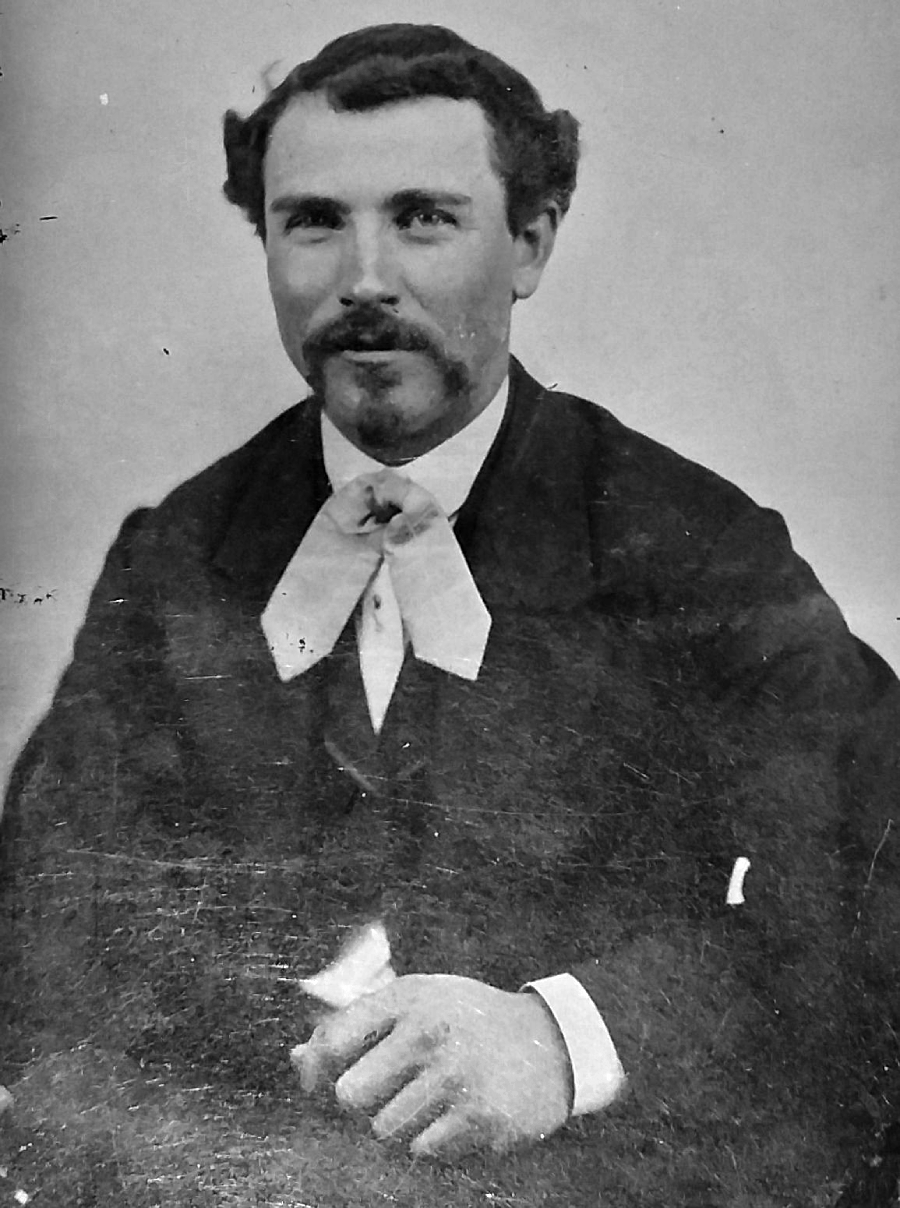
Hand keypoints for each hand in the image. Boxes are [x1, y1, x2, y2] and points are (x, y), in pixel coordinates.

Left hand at [293, 973, 571, 1156]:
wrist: (551, 1041)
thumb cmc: (465, 1021)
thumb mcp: (417, 1002)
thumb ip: (357, 1025)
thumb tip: (297, 1060)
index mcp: (409, 997)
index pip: (333, 1039)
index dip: (315, 1067)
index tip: (320, 1078)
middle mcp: (430, 1032)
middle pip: (350, 1097)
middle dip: (363, 1101)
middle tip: (390, 1088)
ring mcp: (457, 1077)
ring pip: (385, 1130)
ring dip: (402, 1122)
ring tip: (432, 1097)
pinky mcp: (481, 1118)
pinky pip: (423, 1151)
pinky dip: (433, 1140)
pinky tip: (457, 1113)